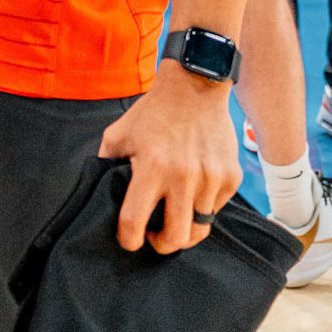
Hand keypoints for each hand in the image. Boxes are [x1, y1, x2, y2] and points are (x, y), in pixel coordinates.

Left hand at [100, 62, 239, 254]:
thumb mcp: (119, 133)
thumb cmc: (153, 112)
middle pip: (176, 238)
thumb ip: (106, 163)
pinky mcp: (231, 178)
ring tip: (175, 215)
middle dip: (162, 245)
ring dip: (185, 227)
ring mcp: (210, 179)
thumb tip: (100, 192)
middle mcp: (183, 177)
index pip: (134, 220)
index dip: (128, 240)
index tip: (129, 241)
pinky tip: (193, 192)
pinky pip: (217, 209)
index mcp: (151, 167)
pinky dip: (204, 208)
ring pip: (200, 228)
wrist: (195, 87)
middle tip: (155, 236)